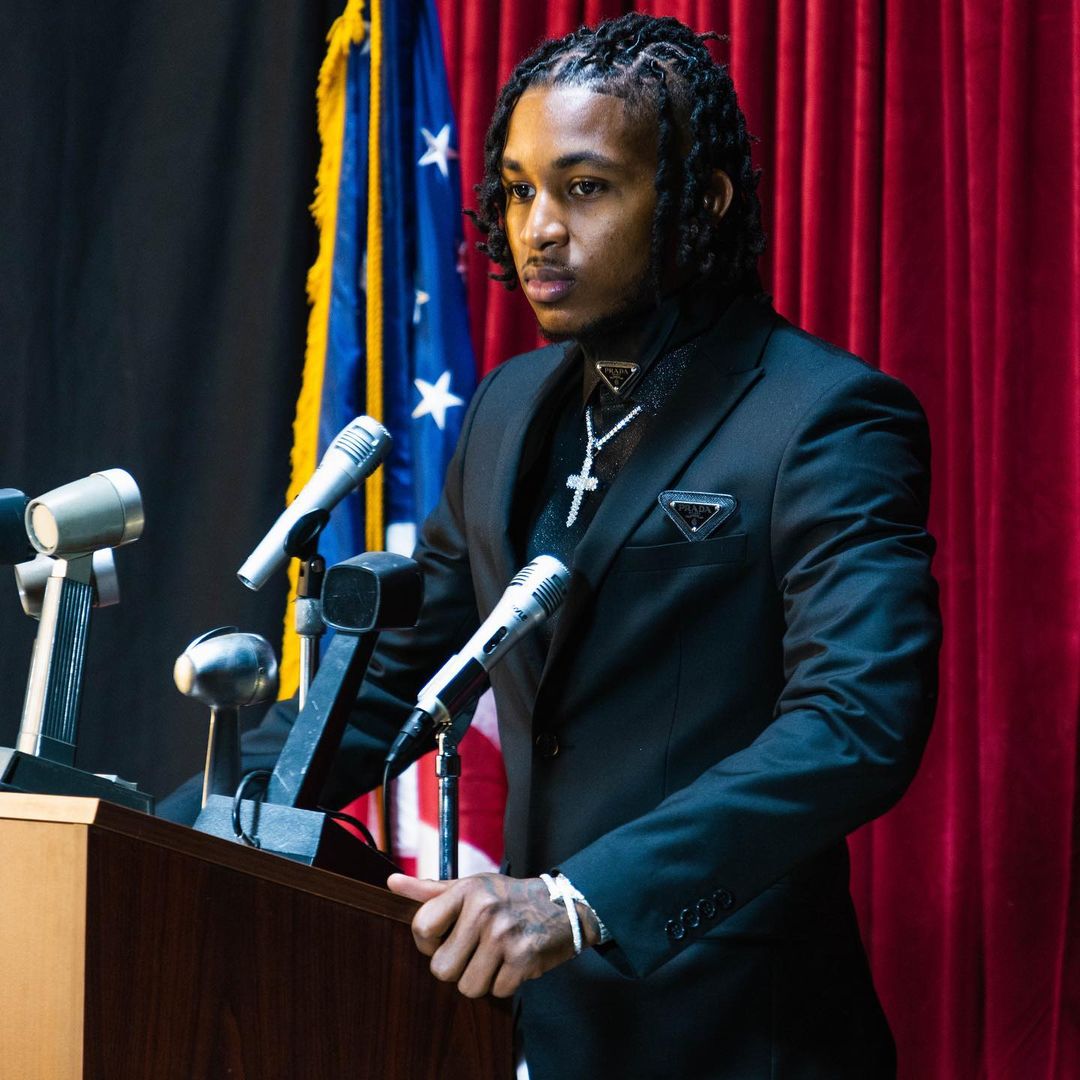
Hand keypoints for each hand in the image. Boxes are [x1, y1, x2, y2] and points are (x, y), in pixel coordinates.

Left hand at [387, 872, 598, 998]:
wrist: (563, 906)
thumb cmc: (508, 898)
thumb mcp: (472, 886)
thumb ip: (430, 890)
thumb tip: (391, 883)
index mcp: (467, 890)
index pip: (422, 927)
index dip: (427, 943)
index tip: (442, 940)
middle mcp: (484, 911)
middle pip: (442, 969)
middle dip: (456, 968)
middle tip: (473, 952)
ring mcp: (505, 936)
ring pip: (468, 987)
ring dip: (481, 980)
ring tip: (494, 958)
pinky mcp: (524, 959)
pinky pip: (497, 992)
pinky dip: (504, 984)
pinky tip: (513, 963)